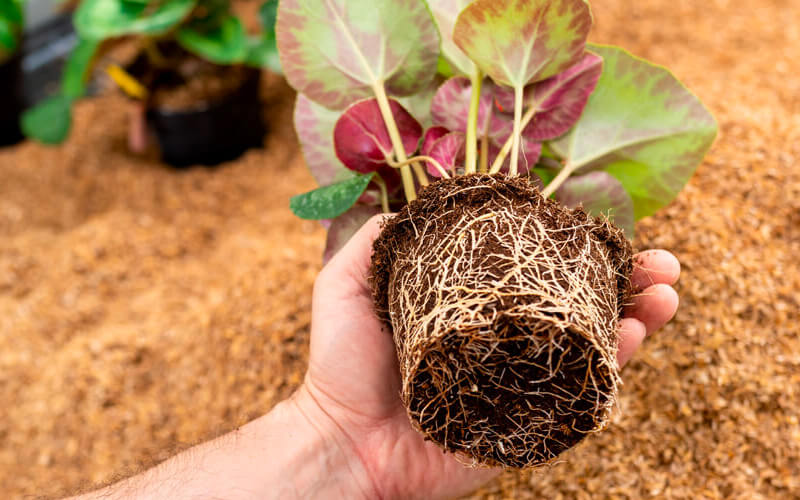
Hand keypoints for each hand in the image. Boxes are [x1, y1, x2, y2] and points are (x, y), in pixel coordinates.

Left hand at [296, 215, 679, 499]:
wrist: (342, 439)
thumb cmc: (341, 363)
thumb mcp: (348, 284)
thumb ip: (377, 241)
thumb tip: (415, 200)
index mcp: (473, 307)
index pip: (536, 270)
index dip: (575, 250)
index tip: (606, 229)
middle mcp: (504, 339)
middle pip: (576, 303)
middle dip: (626, 281)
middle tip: (661, 262)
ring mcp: (521, 379)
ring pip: (591, 344)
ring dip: (637, 317)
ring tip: (667, 292)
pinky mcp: (528, 422)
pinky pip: (580, 395)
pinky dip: (613, 367)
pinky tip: (636, 336)